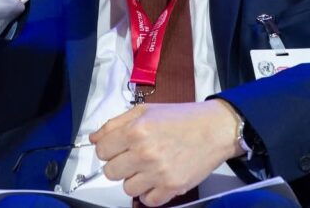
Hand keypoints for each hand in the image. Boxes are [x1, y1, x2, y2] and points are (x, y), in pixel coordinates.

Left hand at [90, 100, 243, 205]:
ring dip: (135, 179)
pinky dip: (150, 193)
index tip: (118, 148)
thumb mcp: (146, 111)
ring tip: (149, 166)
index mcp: (137, 130)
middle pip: (110, 172)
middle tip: (134, 157)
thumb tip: (94, 138)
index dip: (109, 149)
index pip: (102, 151)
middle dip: (120, 164)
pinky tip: (158, 178)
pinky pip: (147, 201)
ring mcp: (159, 172)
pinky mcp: (172, 187)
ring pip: (127, 188)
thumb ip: (115, 123)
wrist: (215, 129)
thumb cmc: (182, 118)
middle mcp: (145, 152)